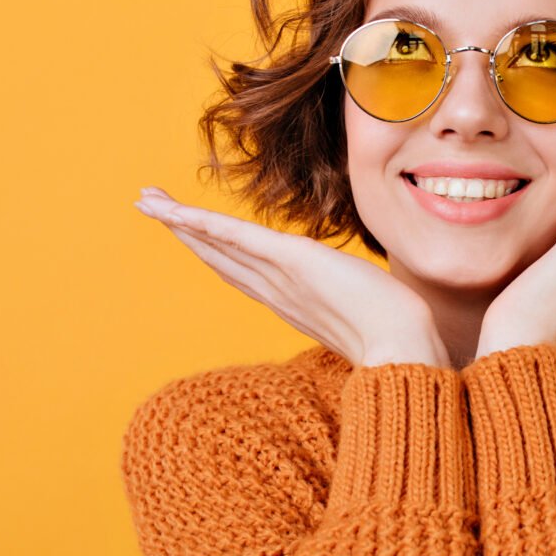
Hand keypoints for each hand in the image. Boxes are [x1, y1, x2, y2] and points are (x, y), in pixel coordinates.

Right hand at [134, 187, 450, 368]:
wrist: (408, 354)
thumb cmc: (405, 341)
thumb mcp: (381, 314)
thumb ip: (372, 306)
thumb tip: (390, 305)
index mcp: (297, 304)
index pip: (246, 272)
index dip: (215, 252)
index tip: (192, 234)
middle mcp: (280, 294)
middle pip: (220, 258)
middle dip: (185, 233)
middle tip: (150, 207)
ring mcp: (282, 280)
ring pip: (219, 247)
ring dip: (181, 223)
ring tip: (147, 201)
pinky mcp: (292, 263)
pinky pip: (237, 240)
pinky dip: (203, 225)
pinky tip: (176, 212)